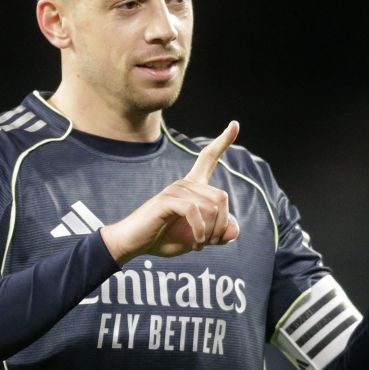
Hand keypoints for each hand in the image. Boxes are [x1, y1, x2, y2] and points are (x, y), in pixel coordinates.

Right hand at [100, 121, 240, 264]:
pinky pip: (195, 212)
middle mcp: (184, 183)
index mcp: (192, 187)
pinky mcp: (166, 200)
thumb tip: (235, 230)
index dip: (223, 141)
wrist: (133, 245)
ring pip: (212, 207)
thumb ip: (218, 236)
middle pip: (221, 196)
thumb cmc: (164, 239)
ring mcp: (175, 190)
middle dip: (221, 225)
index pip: (208, 157)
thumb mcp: (198, 239)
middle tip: (209, 242)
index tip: (234, 124)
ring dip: (210, 232)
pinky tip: (195, 243)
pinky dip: (200, 231)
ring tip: (199, 244)